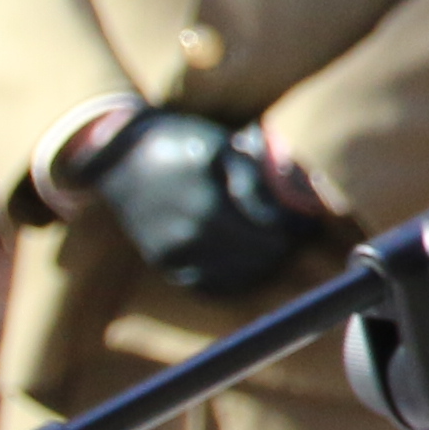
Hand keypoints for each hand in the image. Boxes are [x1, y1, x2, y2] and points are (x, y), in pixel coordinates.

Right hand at [76, 108, 316, 297]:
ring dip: (264, 263)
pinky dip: (237, 276)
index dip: (297, 227)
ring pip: (241, 275)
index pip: (272, 230)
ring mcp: (176, 253)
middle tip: (295, 234)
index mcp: (208, 201)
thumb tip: (301, 200)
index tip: (307, 221)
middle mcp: (190, 233)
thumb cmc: (181, 144)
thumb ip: (258, 177)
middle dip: (284, 245)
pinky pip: (214, 284)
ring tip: (274, 244)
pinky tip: (247, 258)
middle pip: (261, 256)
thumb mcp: (222, 146)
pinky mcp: (167, 264)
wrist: (120, 160)